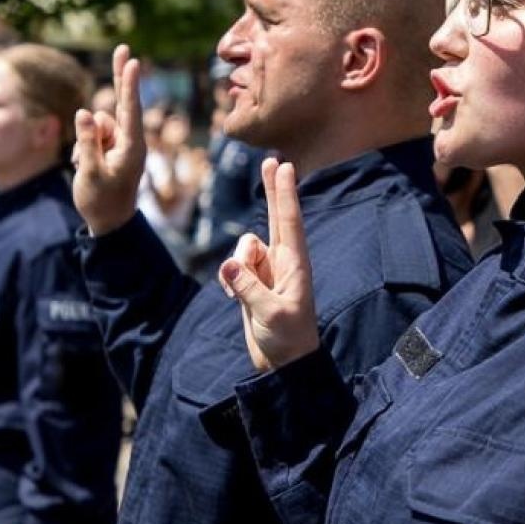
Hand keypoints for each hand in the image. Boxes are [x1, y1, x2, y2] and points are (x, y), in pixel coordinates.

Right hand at [72, 44, 145, 235]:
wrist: (109, 221)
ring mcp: (120, 142)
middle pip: (122, 101)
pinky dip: (85, 146)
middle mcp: (130, 140)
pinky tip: (86, 166)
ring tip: (89, 167)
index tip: (133, 62)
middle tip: (124, 48)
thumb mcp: (90, 173)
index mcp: (131, 147)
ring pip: (98, 123)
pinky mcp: (111, 145)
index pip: (129, 110)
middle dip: (121, 76)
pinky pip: (92, 134)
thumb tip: (85, 112)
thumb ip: (87, 142)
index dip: (129, 85)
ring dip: (88, 139)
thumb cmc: (101, 201)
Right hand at [218, 158, 319, 370]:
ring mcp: (265, 271)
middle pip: (275, 217)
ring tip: (246, 295)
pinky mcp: (251, 283)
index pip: (289, 221)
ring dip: (238, 266)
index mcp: (295, 264)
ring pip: (242, 248)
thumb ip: (249, 289)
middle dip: (272, 190)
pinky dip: (229, 279)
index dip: (285, 193)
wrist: (283, 363)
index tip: (285, 165)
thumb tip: (229, 265)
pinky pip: (232, 268)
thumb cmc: (287, 338)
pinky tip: (235, 299)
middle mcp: (282, 262)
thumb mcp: (271, 314)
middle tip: (271, 160)